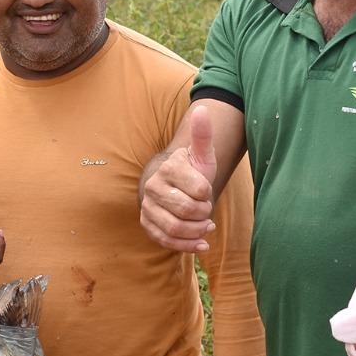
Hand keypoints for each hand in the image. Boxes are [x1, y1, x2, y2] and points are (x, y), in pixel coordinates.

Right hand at [140, 102, 217, 251]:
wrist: (172, 186)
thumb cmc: (192, 171)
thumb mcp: (201, 155)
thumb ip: (203, 135)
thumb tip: (203, 108)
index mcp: (168, 168)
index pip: (199, 189)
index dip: (208, 194)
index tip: (207, 191)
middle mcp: (153, 187)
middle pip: (186, 211)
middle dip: (204, 214)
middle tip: (207, 210)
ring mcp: (148, 207)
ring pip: (174, 228)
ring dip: (197, 231)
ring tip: (205, 226)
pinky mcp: (147, 224)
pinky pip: (165, 240)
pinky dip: (186, 246)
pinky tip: (201, 244)